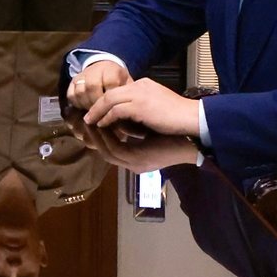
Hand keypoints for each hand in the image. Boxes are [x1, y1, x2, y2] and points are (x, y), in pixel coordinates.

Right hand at [66, 58, 131, 107]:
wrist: (104, 69)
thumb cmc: (118, 80)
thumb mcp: (127, 83)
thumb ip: (126, 95)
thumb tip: (126, 111)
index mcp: (111, 69)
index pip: (109, 83)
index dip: (111, 97)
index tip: (114, 108)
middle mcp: (94, 70)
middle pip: (92, 87)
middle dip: (97, 103)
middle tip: (102, 114)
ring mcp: (81, 75)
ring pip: (80, 92)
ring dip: (87, 105)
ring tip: (94, 113)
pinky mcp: (72, 82)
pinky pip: (71, 95)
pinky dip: (77, 104)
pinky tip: (85, 108)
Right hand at [68, 113, 198, 172]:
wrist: (194, 137)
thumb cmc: (173, 129)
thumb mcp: (147, 126)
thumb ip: (131, 124)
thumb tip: (115, 113)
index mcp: (134, 157)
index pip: (109, 147)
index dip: (96, 135)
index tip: (88, 119)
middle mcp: (132, 163)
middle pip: (103, 151)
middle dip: (91, 135)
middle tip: (82, 119)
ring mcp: (134, 164)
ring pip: (106, 151)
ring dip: (95, 136)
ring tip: (87, 120)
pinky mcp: (138, 160)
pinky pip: (115, 149)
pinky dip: (105, 138)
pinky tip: (100, 124)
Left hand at [79, 75, 202, 137]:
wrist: (195, 119)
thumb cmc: (179, 118)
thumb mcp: (157, 108)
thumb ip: (142, 108)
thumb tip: (128, 118)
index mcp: (144, 84)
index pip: (118, 90)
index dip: (106, 102)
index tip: (97, 112)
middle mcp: (140, 85)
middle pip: (110, 92)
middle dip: (96, 105)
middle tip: (86, 116)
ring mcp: (140, 93)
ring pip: (109, 99)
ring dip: (97, 112)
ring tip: (89, 122)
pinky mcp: (140, 105)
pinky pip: (115, 110)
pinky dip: (106, 118)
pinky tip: (101, 125)